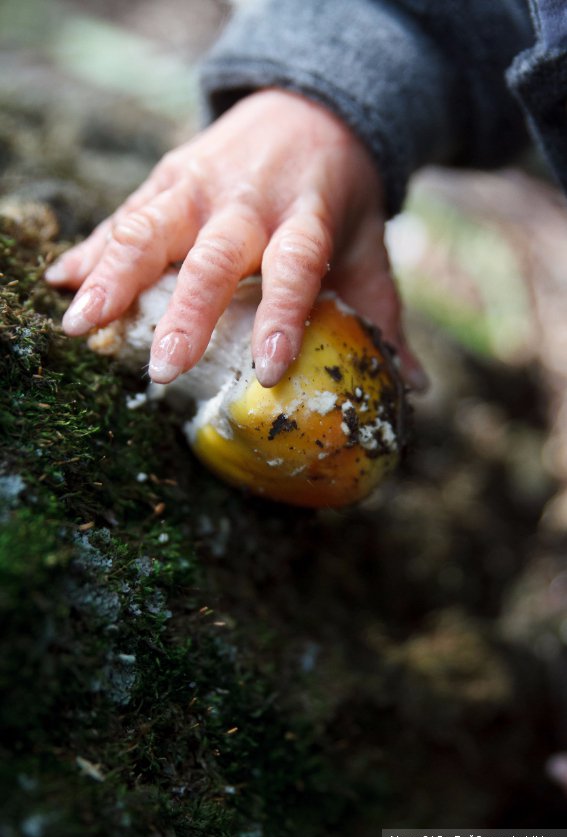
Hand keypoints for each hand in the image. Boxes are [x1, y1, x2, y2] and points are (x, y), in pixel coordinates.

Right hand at [46, 89, 425, 388]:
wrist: (309, 106)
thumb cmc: (336, 194)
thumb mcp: (366, 244)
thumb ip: (383, 312)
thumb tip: (412, 388)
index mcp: (305, 217)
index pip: (295, 268)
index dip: (280, 317)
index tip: (266, 369)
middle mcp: (250, 200)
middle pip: (214, 255)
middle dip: (185, 311)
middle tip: (161, 367)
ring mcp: (201, 183)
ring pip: (151, 227)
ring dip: (114, 276)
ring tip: (83, 323)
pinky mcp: (168, 176)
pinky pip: (125, 214)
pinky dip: (94, 249)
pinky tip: (63, 280)